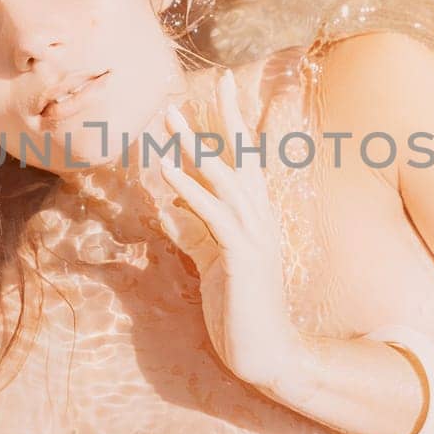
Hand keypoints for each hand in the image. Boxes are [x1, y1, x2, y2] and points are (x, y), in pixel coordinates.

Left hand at [154, 69, 311, 391]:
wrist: (266, 353)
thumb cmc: (240, 309)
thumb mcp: (211, 262)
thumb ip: (194, 232)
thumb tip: (171, 207)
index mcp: (255, 218)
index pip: (247, 161)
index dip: (236, 125)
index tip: (225, 89)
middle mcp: (260, 219)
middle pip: (243, 158)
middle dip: (229, 118)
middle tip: (215, 80)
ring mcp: (254, 236)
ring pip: (225, 179)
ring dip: (196, 145)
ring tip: (170, 116)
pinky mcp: (241, 257)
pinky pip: (213, 215)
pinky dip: (189, 189)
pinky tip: (167, 169)